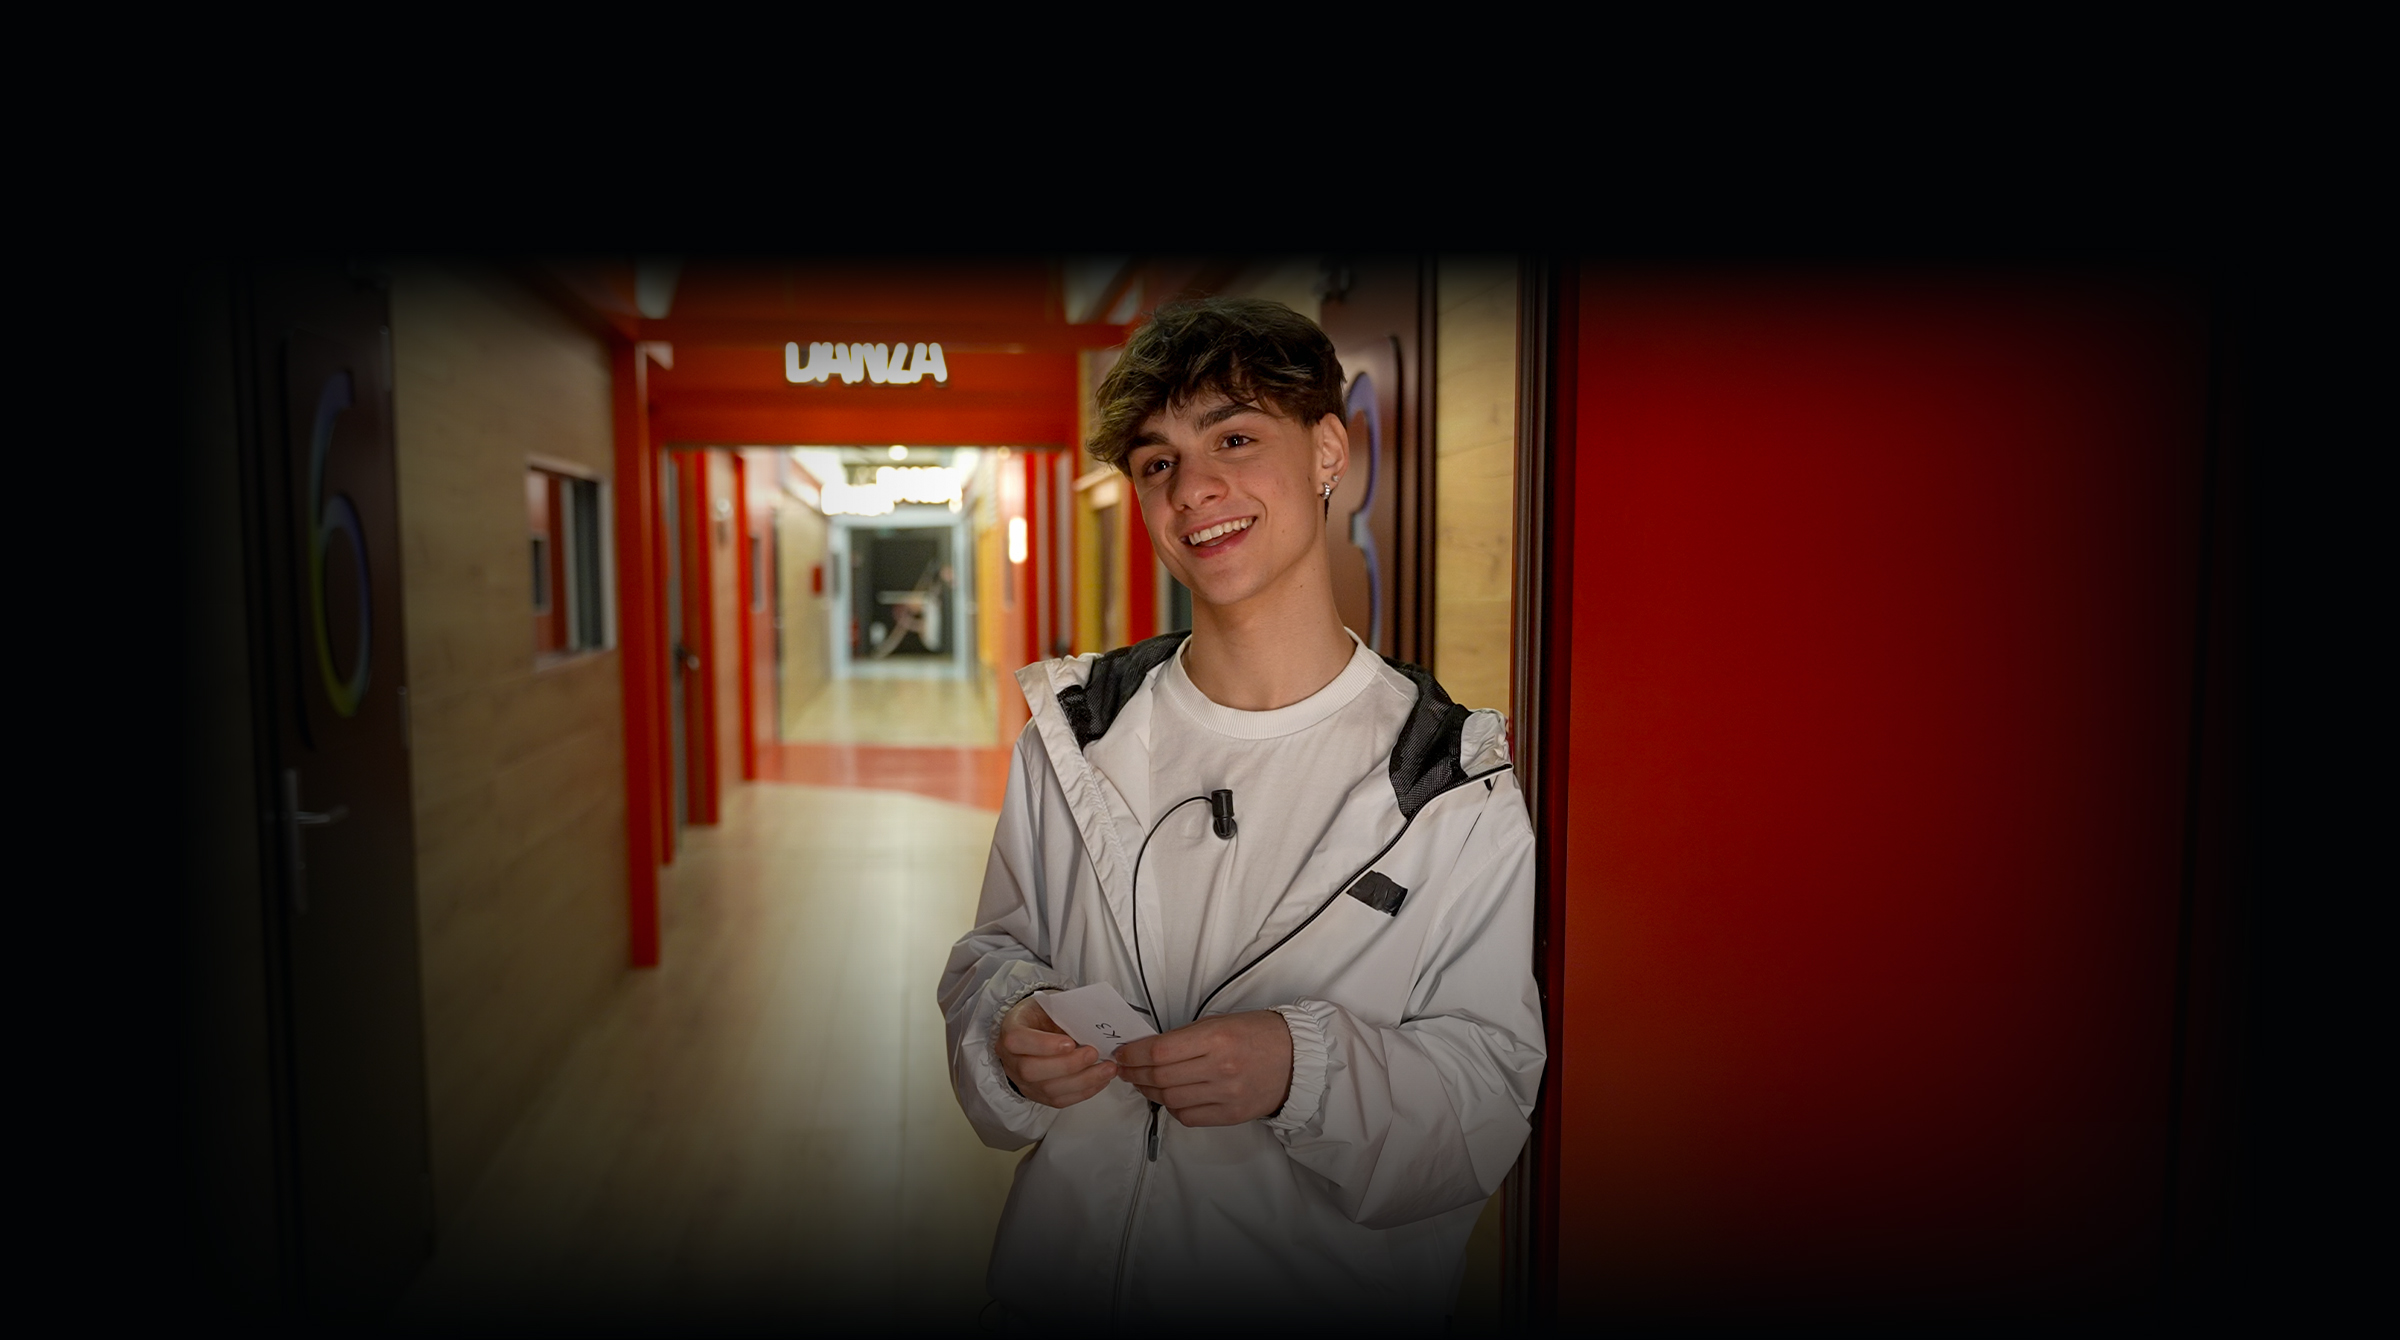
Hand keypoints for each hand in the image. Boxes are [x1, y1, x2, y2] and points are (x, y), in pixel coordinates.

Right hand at [996, 992, 1115, 1108]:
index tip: (1070, 1042)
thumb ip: (1065, 1013)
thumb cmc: (1045, 1015)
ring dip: (1082, 1081)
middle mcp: (1011, 1060)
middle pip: (1031, 1071)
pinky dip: (1084, 1092)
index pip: (1017, 1041)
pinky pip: (1059, 1100)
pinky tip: (1101, 1080)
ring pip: (1048, 1090)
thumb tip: (1092, 1024)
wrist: (1037, 1028)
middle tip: (1093, 1054)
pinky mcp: (1037, 1095)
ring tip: (1107, 1069)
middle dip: (1067, 1065)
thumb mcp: (1051, 1004)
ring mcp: (1023, 1081)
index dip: (1043, 1045)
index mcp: (1010, 1030)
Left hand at [1113, 1010, 1292, 1126]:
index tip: (1122, 1053)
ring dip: (1149, 1092)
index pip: (1159, 1050)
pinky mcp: (1231, 1115)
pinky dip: (1172, 1108)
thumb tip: (1149, 1049)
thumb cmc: (1259, 1033)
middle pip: (1160, 1077)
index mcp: (1216, 1037)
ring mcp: (1226, 1094)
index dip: (1133, 1054)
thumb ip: (1186, 1037)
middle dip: (1135, 1073)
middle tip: (1125, 1069)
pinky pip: (1188, 1116)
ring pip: (1170, 1100)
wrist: (1298, 1058)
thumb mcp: (1221, 1021)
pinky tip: (1168, 1098)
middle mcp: (1220, 1067)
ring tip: (1142, 1083)